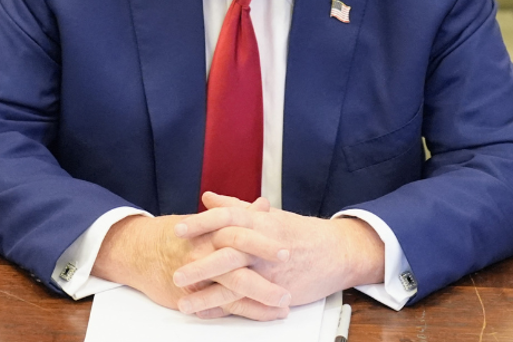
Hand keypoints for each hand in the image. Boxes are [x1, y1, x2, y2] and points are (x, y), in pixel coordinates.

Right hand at [92, 211, 290, 318]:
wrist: (142, 251)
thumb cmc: (181, 236)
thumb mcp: (210, 221)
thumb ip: (239, 213)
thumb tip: (263, 205)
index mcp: (213, 230)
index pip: (242, 232)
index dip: (265, 240)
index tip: (287, 246)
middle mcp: (207, 250)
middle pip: (239, 258)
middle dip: (265, 268)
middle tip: (289, 275)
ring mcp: (201, 274)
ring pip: (234, 285)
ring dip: (261, 295)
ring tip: (284, 302)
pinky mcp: (196, 294)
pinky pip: (224, 306)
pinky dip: (246, 311)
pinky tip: (265, 314)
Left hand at [171, 192, 384, 317]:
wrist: (336, 252)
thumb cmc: (299, 232)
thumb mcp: (268, 215)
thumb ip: (236, 208)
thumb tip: (208, 198)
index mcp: (260, 221)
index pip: (226, 218)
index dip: (202, 223)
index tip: (178, 229)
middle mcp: (263, 244)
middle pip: (228, 253)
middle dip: (201, 264)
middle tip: (176, 273)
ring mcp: (271, 270)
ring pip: (236, 282)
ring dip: (208, 294)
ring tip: (184, 303)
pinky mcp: (278, 291)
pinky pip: (249, 302)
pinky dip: (228, 309)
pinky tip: (209, 313)